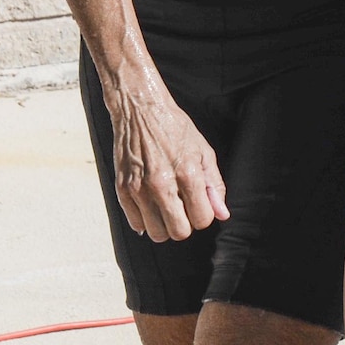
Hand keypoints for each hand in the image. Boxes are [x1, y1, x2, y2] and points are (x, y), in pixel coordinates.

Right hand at [105, 82, 227, 242]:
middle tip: (184, 208)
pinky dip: (146, 220)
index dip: (204, 215)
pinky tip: (151, 203)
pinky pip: (136, 224)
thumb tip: (222, 214)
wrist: (140, 111)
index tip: (200, 205)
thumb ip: (215, 185)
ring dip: (165, 225)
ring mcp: (139, 189)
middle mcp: (162, 184)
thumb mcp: (204, 152)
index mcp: (187, 173)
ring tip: (167, 205)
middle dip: (186, 224)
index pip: (202, 219)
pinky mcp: (121, 190)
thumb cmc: (175, 129)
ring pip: (156, 233)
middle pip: (179, 232)